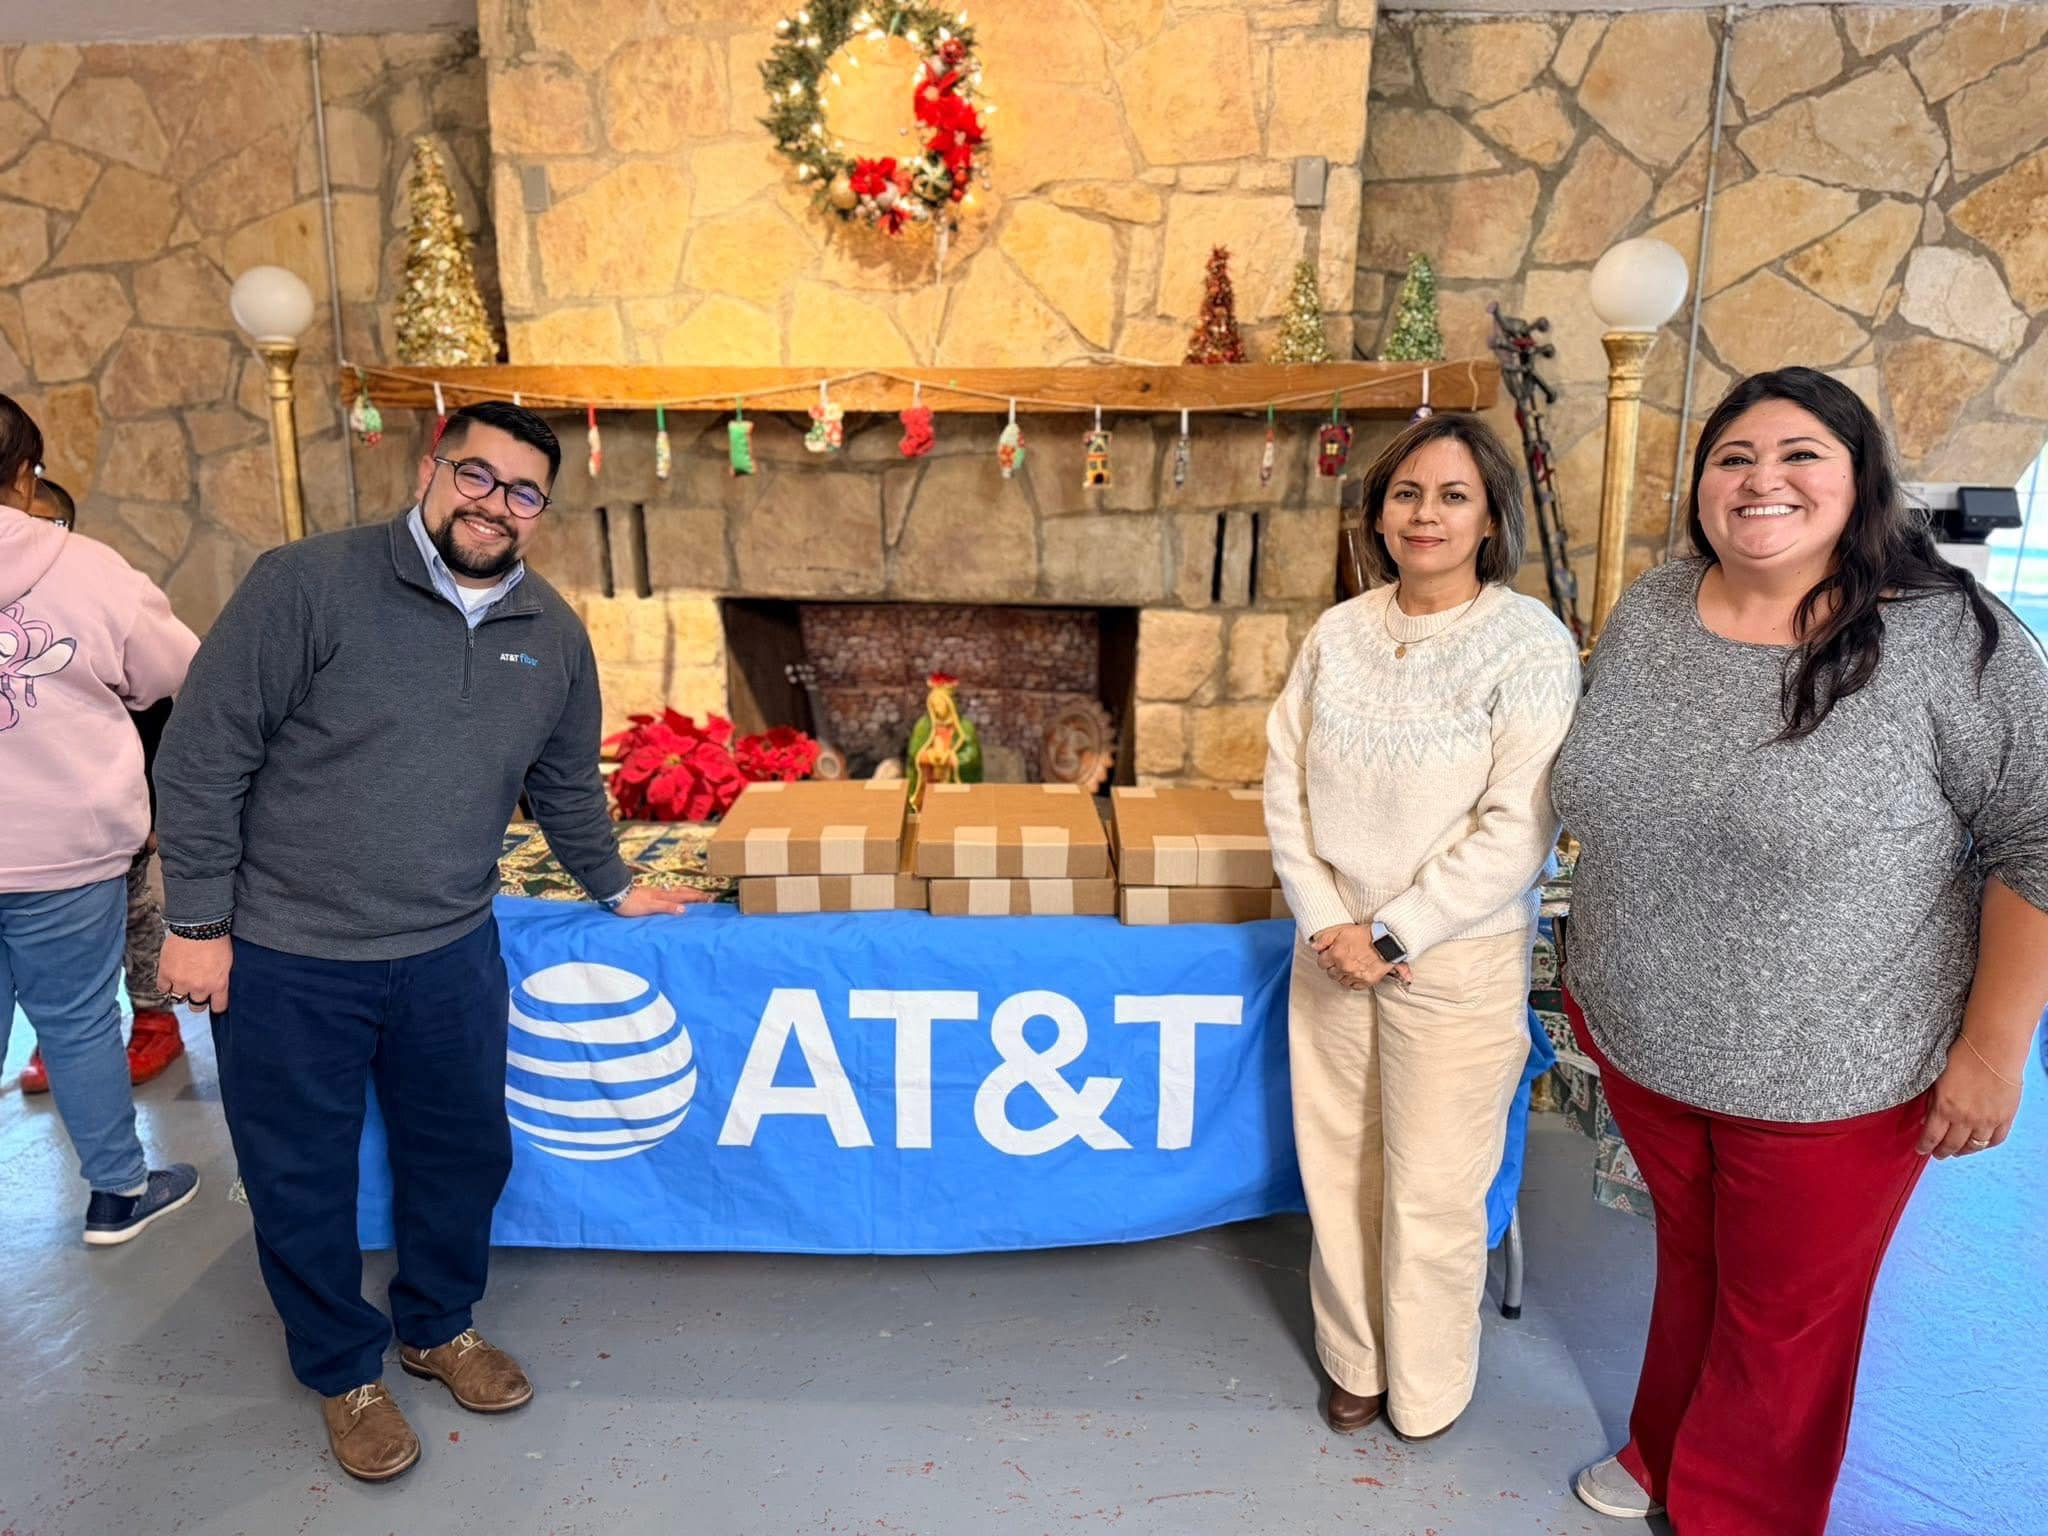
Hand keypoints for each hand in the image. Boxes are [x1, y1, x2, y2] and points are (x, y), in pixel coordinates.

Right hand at [158, 934, 232, 1013]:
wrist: (199, 924)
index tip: (213, 1003)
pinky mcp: (166, 974)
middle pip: (197, 1007)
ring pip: (178, 999)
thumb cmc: (217, 938)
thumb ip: (221, 977)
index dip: (215, 1005)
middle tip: (195, 991)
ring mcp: (182, 982)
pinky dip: (165, 984)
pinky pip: (162, 989)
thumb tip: (218, 986)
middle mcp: (200, 987)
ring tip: (182, 981)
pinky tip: (170, 977)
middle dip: (197, 1000)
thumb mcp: (227, 961)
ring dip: (180, 991)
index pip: (218, 1006)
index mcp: (219, 984)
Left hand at [608, 882, 714, 917]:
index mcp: (665, 895)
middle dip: (695, 894)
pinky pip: (668, 895)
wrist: (617, 895)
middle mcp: (663, 892)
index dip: (697, 897)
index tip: (709, 898)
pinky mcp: (650, 895)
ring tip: (694, 896)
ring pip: (676, 892)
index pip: (685, 896)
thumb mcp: (651, 907)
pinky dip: (676, 896)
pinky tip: (673, 898)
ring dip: (686, 894)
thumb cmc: (633, 903)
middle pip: (682, 892)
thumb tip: (684, 909)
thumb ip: (667, 907)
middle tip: (706, 896)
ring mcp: (657, 893)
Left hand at [1309, 924, 1412, 991]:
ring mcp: (1355, 975)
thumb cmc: (1365, 933)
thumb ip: (1325, 938)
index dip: (1326, 958)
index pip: (1321, 963)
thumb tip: (1314, 946)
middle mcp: (1344, 967)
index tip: (1331, 955)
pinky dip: (1354, 981)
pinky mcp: (1366, 981)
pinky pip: (1354, 986)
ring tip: (1350, 965)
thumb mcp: (1342, 929)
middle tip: (1341, 959)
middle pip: (1331, 973)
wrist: (1387, 941)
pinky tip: (1358, 972)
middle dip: (1334, 967)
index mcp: (1336, 954)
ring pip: (1341, 981)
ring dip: (1343, 974)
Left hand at [1918, 1038, 2021, 1158]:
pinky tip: (1979, 1143)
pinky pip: (1995, 1139)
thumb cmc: (1961, 1057)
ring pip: (1974, 1146)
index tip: (1921, 1150)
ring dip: (1963, 1151)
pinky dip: (1986, 1144)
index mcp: (1945, 1108)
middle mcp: (1965, 1118)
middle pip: (1952, 1146)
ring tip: (1957, 1151)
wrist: (1992, 1049)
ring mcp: (1987, 1120)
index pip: (1932, 1137)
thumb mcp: (1937, 1080)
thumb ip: (1931, 1102)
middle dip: (1942, 1152)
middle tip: (1938, 1154)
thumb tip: (1925, 1121)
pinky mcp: (2005, 1117)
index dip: (1925, 1147)